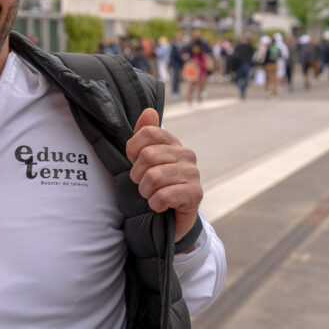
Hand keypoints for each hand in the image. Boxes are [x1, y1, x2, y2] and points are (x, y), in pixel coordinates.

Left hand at [125, 108, 201, 243]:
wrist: (172, 218)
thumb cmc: (156, 186)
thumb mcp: (144, 160)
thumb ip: (144, 134)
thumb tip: (148, 110)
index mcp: (172, 142)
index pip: (147, 132)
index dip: (132, 149)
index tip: (134, 162)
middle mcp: (186, 154)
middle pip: (147, 155)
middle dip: (137, 175)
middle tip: (142, 184)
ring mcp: (193, 173)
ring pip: (154, 177)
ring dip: (146, 191)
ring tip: (151, 195)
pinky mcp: (196, 194)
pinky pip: (164, 196)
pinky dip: (155, 204)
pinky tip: (160, 206)